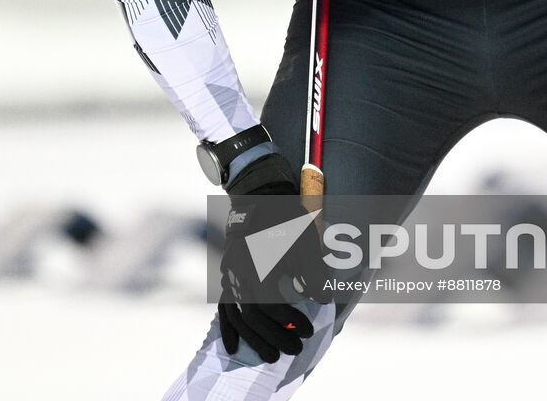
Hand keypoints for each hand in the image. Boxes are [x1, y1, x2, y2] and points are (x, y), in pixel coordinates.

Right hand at [218, 156, 330, 363]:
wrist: (259, 190)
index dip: (288, 321)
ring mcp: (228, 272)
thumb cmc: (286, 213)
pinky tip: (232, 345)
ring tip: (270, 355)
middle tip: (294, 350)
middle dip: (273, 336)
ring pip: (235, 315)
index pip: (268, 305)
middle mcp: (236, 271)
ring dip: (254, 337)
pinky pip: (223, 306)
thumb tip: (323, 299)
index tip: (307, 331)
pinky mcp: (227, 272)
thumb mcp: (304, 238)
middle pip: (251, 316)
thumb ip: (312, 270)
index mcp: (254, 263)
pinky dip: (228, 327)